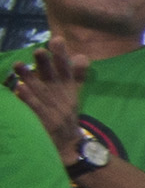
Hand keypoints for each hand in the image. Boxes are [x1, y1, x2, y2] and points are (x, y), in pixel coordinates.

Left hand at [7, 41, 85, 157]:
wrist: (71, 147)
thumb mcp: (74, 95)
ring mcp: (56, 112)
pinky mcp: (48, 123)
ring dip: (30, 78)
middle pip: (54, 79)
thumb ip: (77, 75)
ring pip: (42, 92)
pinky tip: (19, 89)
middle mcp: (63, 99)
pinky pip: (37, 109)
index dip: (62, 56)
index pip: (68, 70)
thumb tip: (82, 56)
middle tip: (38, 50)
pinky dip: (29, 99)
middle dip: (46, 64)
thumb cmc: (68, 117)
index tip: (56, 40)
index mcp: (69, 91)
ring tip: (19, 65)